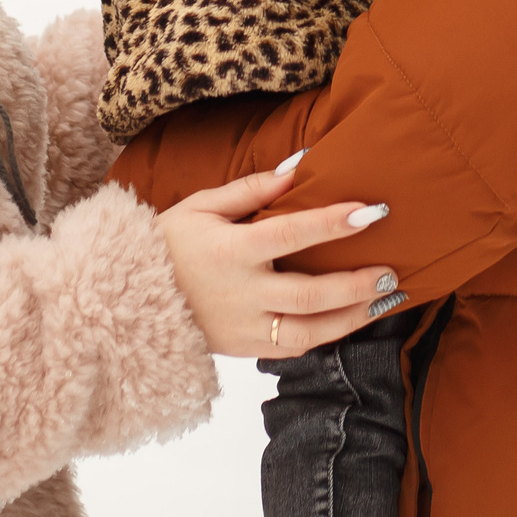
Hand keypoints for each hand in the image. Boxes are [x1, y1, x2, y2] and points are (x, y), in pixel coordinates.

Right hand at [157, 161, 399, 357]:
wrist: (125, 303)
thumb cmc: (169, 244)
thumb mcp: (202, 206)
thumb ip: (252, 188)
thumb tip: (299, 166)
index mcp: (231, 249)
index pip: (291, 234)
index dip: (333, 222)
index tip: (372, 211)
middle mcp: (242, 293)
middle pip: (310, 293)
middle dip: (356, 283)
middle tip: (391, 270)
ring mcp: (245, 327)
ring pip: (310, 332)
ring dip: (353, 317)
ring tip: (385, 299)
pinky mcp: (246, 350)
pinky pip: (296, 349)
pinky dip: (328, 336)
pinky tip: (352, 319)